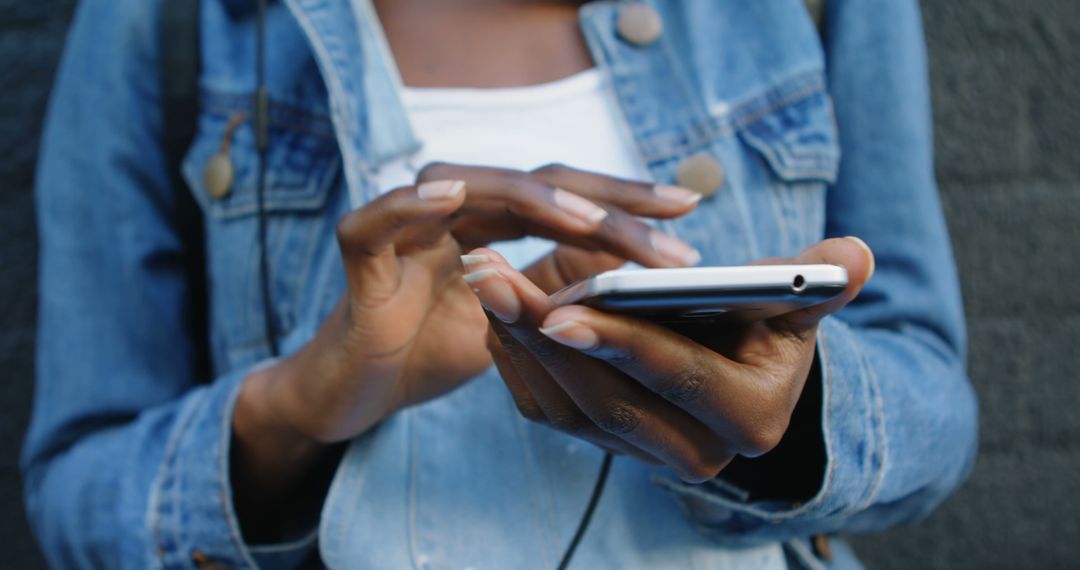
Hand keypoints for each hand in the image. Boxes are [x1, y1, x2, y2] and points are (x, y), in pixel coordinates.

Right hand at [229, 163, 703, 538]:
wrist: (354, 394)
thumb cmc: (431, 351)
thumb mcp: (512, 325)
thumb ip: (554, 294)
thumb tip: (633, 284)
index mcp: (489, 225)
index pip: (562, 197)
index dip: (622, 201)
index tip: (688, 210)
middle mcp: (451, 213)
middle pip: (530, 183)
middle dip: (603, 200)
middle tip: (672, 218)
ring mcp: (405, 229)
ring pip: (467, 186)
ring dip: (529, 199)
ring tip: (591, 220)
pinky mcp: (359, 258)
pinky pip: (375, 220)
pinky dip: (408, 204)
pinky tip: (453, 199)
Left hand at [467, 237, 874, 481]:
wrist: (742, 379)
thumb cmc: (770, 328)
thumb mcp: (796, 305)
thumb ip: (816, 281)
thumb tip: (853, 253)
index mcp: (748, 419)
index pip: (678, 378)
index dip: (622, 344)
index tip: (562, 310)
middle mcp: (692, 452)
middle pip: (606, 398)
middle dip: (542, 337)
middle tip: (493, 276)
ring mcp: (638, 454)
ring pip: (564, 407)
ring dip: (515, 343)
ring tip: (484, 279)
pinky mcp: (600, 443)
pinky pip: (544, 410)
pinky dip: (514, 362)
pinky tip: (494, 310)